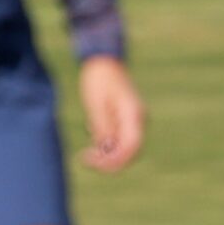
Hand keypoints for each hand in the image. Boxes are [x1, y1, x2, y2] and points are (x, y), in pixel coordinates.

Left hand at [78, 56, 146, 171]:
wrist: (103, 61)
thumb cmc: (98, 80)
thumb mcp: (96, 105)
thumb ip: (103, 128)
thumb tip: (107, 150)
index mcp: (133, 115)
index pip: (131, 146)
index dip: (115, 160)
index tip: (95, 163)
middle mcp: (137, 119)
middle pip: (130, 151)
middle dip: (110, 160)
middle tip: (87, 159)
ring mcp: (132, 120)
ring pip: (123, 147)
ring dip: (106, 152)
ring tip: (86, 149)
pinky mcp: (125, 119)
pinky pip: (118, 138)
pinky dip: (105, 143)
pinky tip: (91, 132)